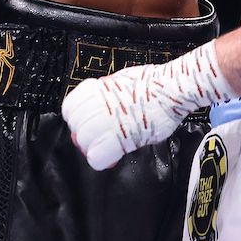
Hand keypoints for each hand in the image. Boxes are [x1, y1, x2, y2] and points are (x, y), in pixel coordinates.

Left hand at [61, 40, 233, 169]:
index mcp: (97, 89)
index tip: (87, 124)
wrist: (172, 89)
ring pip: (84, 143)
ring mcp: (106, 121)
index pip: (69, 108)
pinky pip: (97, 157)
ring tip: (108, 147)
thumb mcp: (122, 80)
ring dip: (94, 147)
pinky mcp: (119, 138)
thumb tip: (101, 106)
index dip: (77, 119)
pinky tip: (113, 156)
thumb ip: (107, 94)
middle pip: (76, 128)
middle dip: (85, 136)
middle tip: (99, 139)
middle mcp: (97, 104)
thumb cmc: (154, 83)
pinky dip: (103, 159)